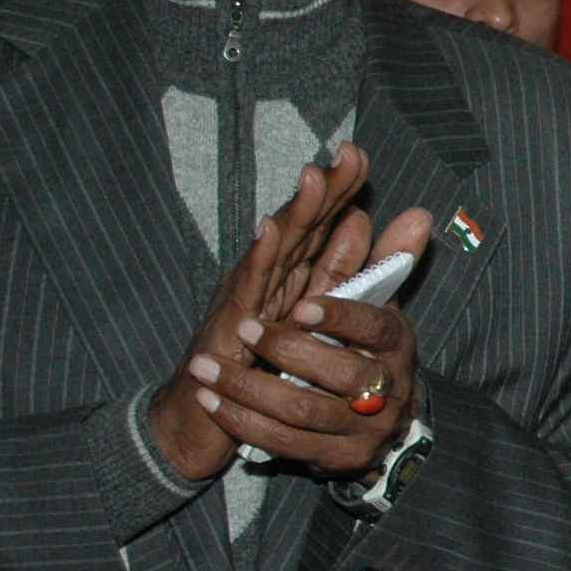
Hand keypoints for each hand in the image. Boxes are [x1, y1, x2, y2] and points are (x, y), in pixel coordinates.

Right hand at [148, 146, 388, 481]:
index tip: (359, 154)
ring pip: (277, 250)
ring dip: (296, 213)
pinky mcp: (229, 327)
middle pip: (301, 227)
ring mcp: (245, 299)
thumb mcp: (314, 311)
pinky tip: (271, 232)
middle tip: (348, 152)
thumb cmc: (259, 364)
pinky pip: (249, 292)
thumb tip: (365, 219)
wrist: (205, 417)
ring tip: (315, 178)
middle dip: (325, 189)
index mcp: (291, 273)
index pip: (320, 225)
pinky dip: (260, 259)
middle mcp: (267, 278)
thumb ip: (345, 268)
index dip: (339, 190)